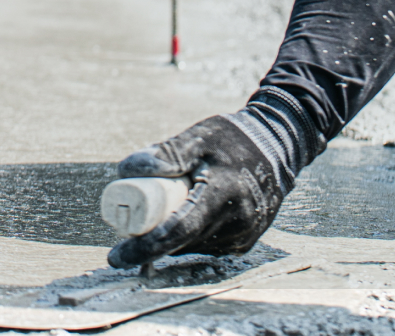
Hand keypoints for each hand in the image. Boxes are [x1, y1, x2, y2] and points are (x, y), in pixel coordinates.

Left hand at [106, 116, 285, 267]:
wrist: (278, 150)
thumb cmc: (233, 140)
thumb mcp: (199, 137)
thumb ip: (166, 153)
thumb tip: (127, 170)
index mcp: (222, 194)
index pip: (178, 230)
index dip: (145, 247)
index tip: (117, 257)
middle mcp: (236, 221)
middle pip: (181, 242)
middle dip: (151, 241)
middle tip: (129, 227)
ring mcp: (243, 235)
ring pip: (193, 245)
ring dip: (173, 237)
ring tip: (166, 210)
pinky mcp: (245, 242)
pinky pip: (207, 245)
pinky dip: (191, 235)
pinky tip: (188, 215)